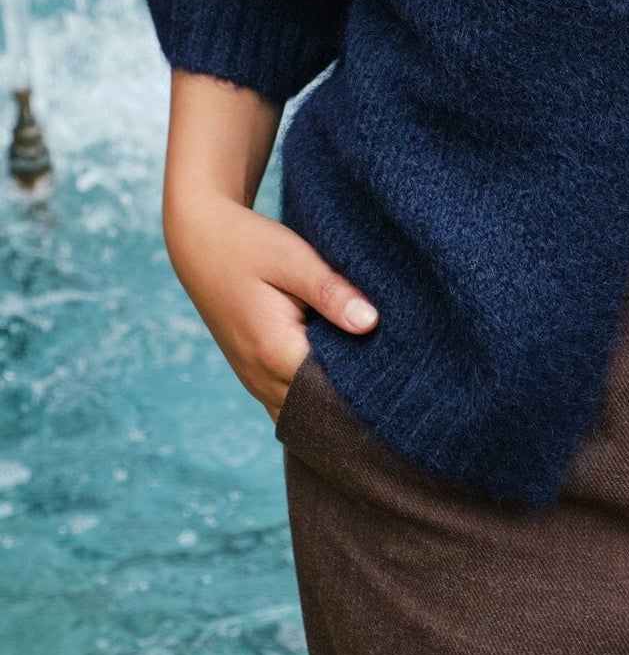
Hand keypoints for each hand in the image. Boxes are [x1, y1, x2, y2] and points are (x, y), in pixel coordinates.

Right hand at [163, 190, 378, 420]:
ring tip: (374, 386)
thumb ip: (332, 292)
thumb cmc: (249, 244)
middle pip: (319, 411)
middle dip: (355, 403)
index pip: (333, 393)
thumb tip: (371, 323)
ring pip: (302, 413)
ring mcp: (254, 380)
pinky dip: (314, 398)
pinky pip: (289, 402)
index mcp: (275, 352)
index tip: (402, 378)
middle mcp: (261, 377)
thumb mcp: (294, 259)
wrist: (200, 241)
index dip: (369, 388)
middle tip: (398, 386)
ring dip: (333, 404)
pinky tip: (342, 381)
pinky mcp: (255, 373)